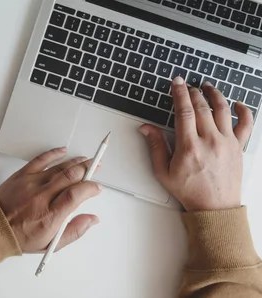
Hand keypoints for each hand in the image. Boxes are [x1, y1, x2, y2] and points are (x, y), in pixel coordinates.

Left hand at [0, 148, 101, 252]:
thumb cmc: (21, 237)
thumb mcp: (51, 244)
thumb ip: (75, 231)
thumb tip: (92, 219)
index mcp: (50, 216)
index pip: (76, 195)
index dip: (90, 188)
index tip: (97, 188)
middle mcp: (41, 197)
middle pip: (70, 176)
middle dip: (88, 169)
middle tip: (96, 167)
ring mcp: (31, 184)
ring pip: (59, 168)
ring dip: (75, 162)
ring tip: (86, 160)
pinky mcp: (21, 175)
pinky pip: (40, 160)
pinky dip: (53, 153)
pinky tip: (64, 151)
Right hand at [139, 77, 253, 210]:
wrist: (215, 208)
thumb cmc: (189, 192)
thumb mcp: (163, 172)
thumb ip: (155, 147)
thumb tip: (146, 128)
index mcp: (189, 147)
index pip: (184, 112)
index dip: (180, 94)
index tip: (177, 83)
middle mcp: (210, 141)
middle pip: (202, 107)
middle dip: (193, 92)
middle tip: (187, 85)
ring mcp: (227, 143)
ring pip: (223, 110)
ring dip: (215, 95)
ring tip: (208, 87)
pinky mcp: (238, 147)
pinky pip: (246, 124)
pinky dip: (244, 111)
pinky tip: (238, 104)